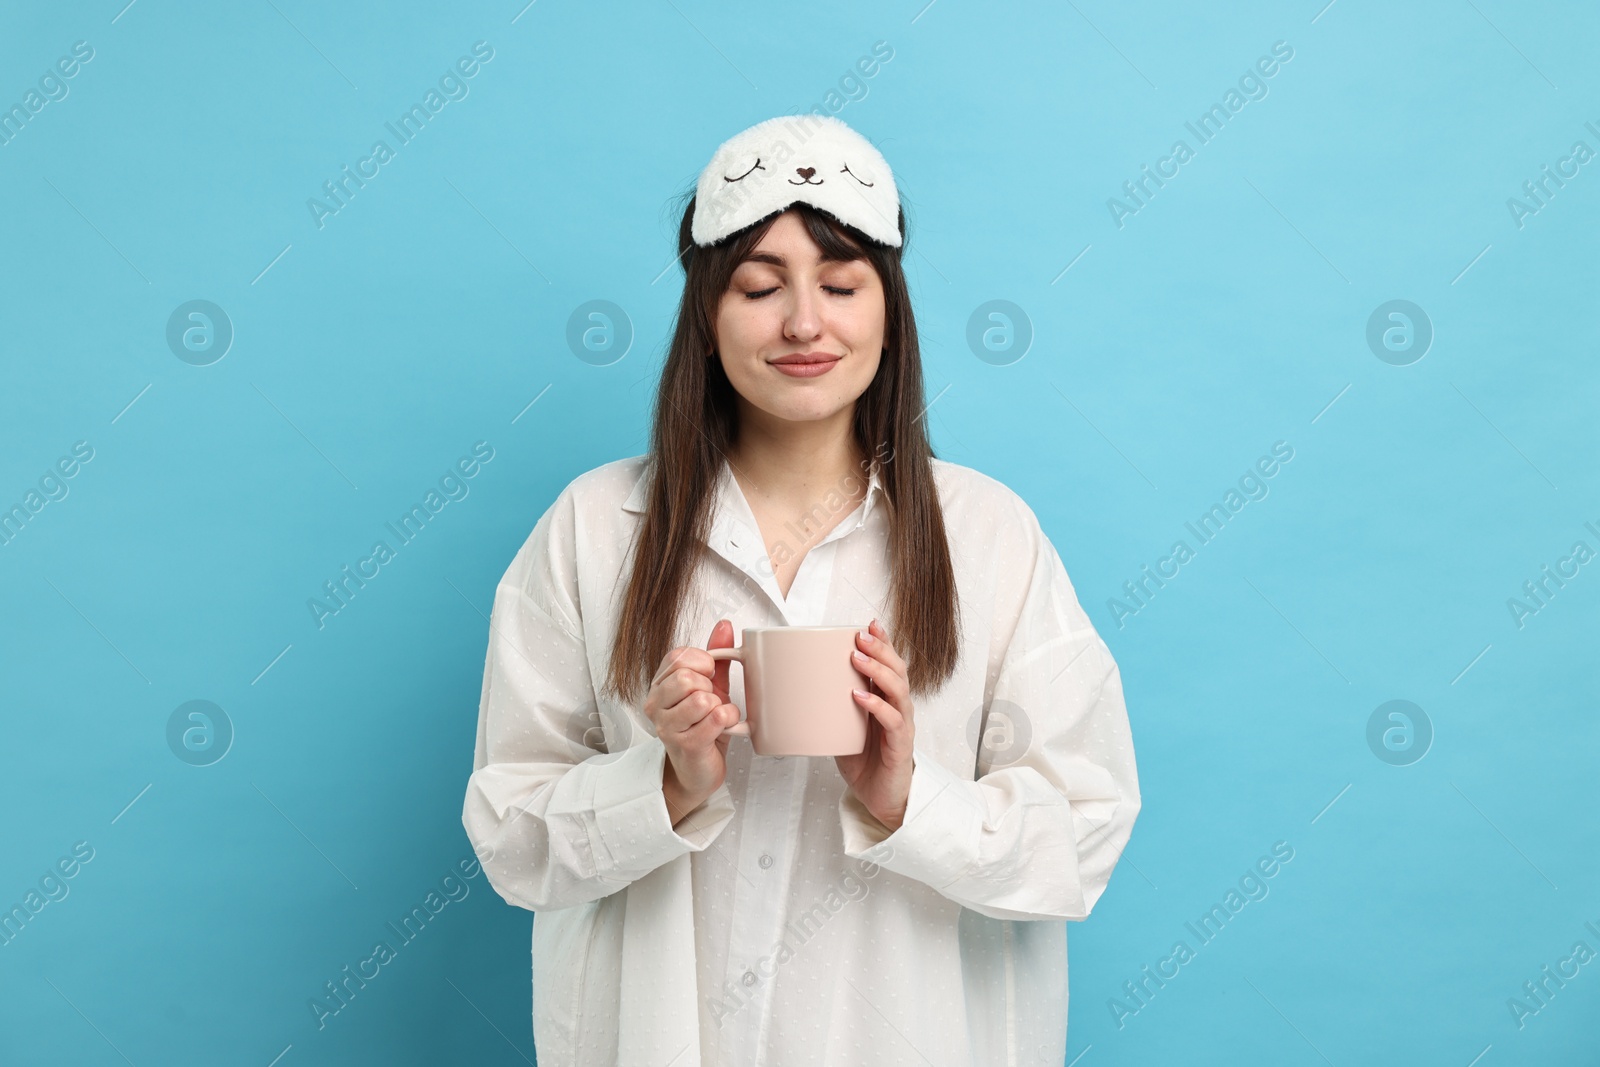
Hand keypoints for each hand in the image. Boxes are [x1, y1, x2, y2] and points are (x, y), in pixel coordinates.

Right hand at [644, 619, 739, 826]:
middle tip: (710, 704)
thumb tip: (724, 624)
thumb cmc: (702, 727)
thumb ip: (716, 655)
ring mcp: (666, 726)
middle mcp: (655, 704)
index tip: (707, 679)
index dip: (703, 664)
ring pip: (702, 698)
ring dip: (719, 707)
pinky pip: (716, 718)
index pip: (680, 656)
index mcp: (659, 684)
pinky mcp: (684, 745)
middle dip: (709, 689)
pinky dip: (728, 720)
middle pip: (687, 677)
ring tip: (714, 719)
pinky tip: (722, 729)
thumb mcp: (711, 686)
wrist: (697, 770)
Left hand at [835, 619, 914, 831]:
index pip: (888, 664)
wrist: (881, 800)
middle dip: (880, 648)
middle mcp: (897, 708)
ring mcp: (901, 726)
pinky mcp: (900, 746)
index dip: (882, 642)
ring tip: (857, 656)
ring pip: (898, 690)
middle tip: (860, 634)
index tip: (869, 623)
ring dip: (878, 670)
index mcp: (885, 700)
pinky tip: (861, 696)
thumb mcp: (841, 728)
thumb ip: (827, 708)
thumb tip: (791, 690)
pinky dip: (877, 706)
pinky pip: (893, 721)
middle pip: (897, 669)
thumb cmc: (863, 762)